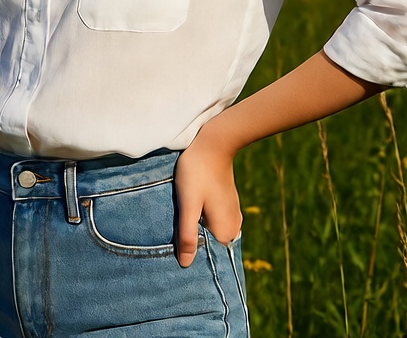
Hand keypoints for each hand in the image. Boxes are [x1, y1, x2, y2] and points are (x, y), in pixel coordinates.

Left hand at [173, 119, 241, 267]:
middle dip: (192, 241)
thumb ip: (187, 234)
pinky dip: (201, 218)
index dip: (190, 253)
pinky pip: (213, 219)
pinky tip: (189, 209)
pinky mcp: (227, 203)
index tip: (174, 248)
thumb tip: (185, 265)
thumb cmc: (197, 172)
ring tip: (178, 220)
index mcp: (226, 232)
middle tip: (173, 232)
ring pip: (210, 231)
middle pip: (209, 244)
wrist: (213, 141)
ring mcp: (232, 214)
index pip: (207, 256)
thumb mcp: (188, 204)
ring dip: (195, 228)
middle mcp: (234, 226)